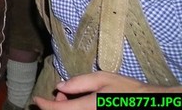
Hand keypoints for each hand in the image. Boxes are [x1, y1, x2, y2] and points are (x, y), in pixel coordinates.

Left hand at [33, 72, 180, 109]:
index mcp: (90, 107)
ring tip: (70, 98)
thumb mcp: (103, 79)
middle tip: (60, 94)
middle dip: (56, 107)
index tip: (36, 99)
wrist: (150, 105)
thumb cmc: (128, 91)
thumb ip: (80, 82)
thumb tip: (60, 86)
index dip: (44, 105)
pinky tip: (79, 104)